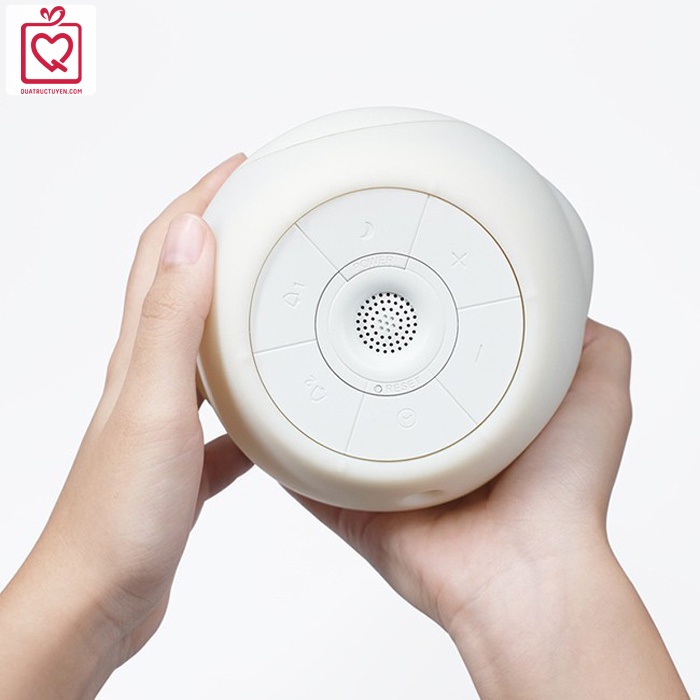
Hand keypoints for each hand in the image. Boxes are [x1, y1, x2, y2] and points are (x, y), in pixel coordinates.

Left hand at [0, 154, 250, 697]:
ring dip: (237, 304)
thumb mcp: (152, 403)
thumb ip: (170, 319)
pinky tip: (279, 407)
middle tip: (264, 211)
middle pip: (182, 284)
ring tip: (279, 288)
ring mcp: (168, 416)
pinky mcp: (186, 456)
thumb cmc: (119, 512)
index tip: (241, 167)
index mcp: (141, 353)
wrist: (99, 595)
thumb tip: (189, 234)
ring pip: (205, 343)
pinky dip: (251, 395)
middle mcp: (149, 375)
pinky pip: (225, 411)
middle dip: (220, 234)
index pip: (164, 250)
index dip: (199, 198)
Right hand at [296, 320, 688, 697]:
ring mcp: (380, 472)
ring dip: (309, 389)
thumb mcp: (597, 390)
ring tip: (284, 341)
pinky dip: (275, 441)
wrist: (522, 566)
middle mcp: (421, 439)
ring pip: (330, 419)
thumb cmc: (562, 486)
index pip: (429, 351)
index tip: (396, 282)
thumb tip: (561, 304)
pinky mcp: (346, 501)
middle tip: (328, 302)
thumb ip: (585, 342)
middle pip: (375, 381)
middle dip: (353, 347)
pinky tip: (255, 406)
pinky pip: (298, 467)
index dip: (414, 319)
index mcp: (470, 412)